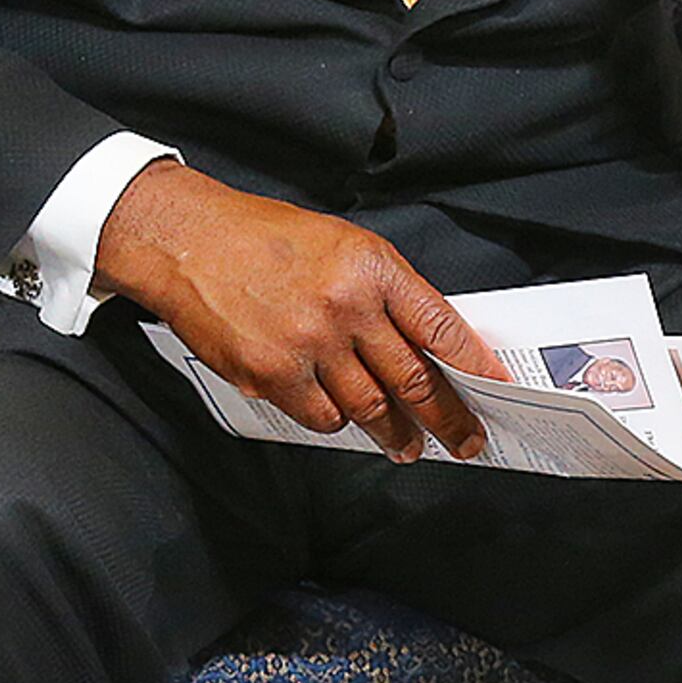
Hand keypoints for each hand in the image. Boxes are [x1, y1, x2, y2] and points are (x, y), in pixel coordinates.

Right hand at [96, 166, 490, 462]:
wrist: (187, 242)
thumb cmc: (260, 238)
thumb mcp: (341, 244)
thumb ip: (385, 292)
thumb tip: (426, 340)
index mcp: (370, 268)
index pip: (440, 326)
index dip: (474, 364)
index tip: (494, 387)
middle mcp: (344, 308)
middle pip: (414, 380)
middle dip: (448, 419)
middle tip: (465, 440)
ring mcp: (307, 346)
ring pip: (371, 408)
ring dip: (396, 434)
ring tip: (408, 444)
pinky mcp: (271, 376)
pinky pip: (322, 417)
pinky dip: (338, 423)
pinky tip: (343, 419)